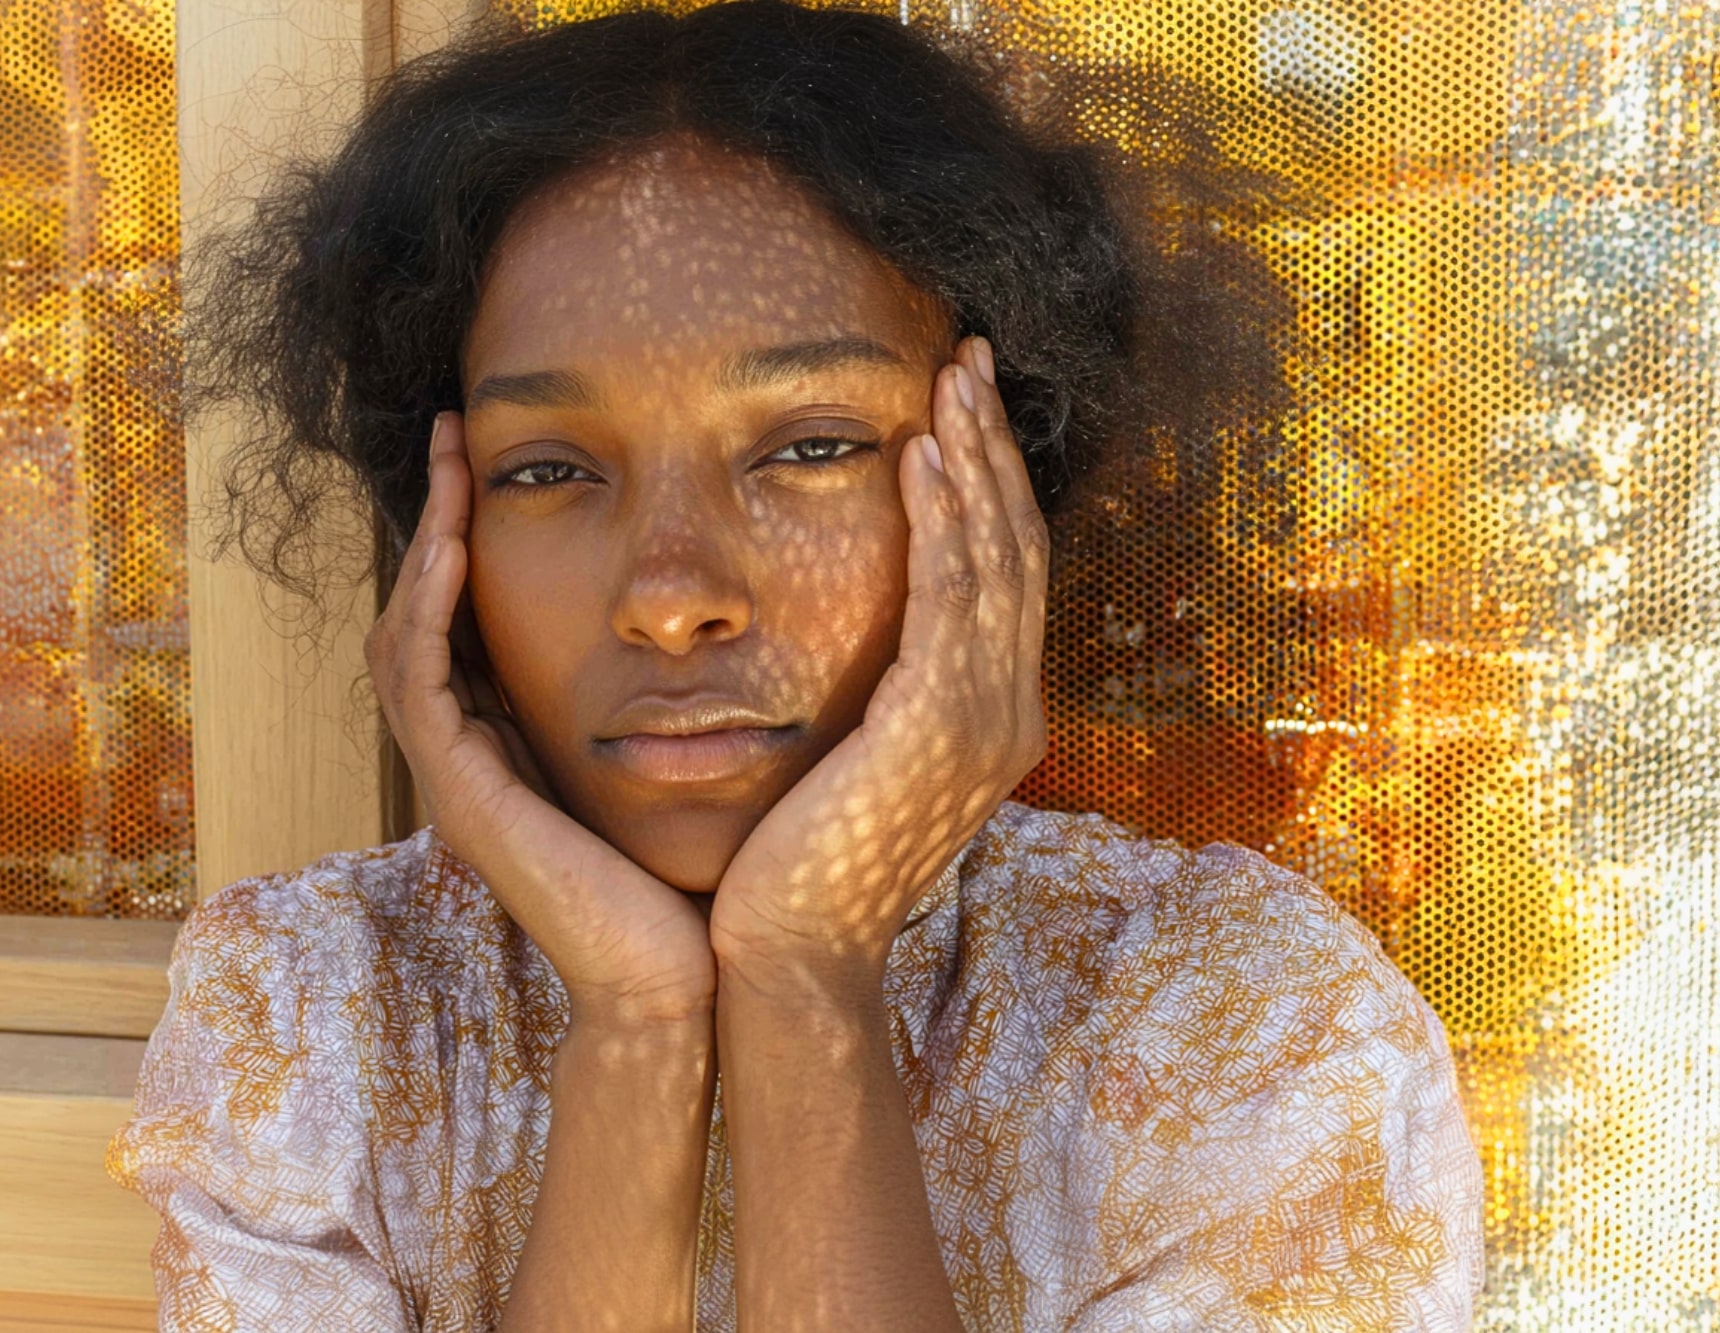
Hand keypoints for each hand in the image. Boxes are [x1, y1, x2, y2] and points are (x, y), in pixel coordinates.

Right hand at [365, 412, 716, 1027]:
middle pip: (422, 612)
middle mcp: (471, 754)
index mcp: (511, 743)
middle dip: (433, 519)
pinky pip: (422, 679)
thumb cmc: (692, 870)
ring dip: (422, 541)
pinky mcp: (460, 795)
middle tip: (453, 434)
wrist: (682, 972)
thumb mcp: (670, 754)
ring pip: (407, 632)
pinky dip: (430, 605)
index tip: (497, 455)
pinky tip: (455, 542)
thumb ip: (659, 691)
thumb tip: (710, 609)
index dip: (469, 536)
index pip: (466, 618)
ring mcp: (455, 777)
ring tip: (448, 462)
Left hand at [707, 337, 1049, 989]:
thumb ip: (885, 699)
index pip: (1004, 575)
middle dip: (994, 448)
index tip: (962, 409)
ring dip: (974, 460)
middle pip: (1015, 549)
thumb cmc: (803, 864)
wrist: (788, 957)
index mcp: (991, 718)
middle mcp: (1008, 713)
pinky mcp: (936, 725)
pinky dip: (941, 520)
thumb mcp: (858, 763)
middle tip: (971, 358)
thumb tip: (870, 643)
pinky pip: (948, 597)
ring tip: (949, 379)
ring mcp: (983, 721)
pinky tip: (920, 456)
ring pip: (993, 558)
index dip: (991, 485)